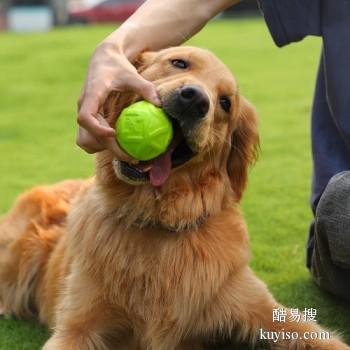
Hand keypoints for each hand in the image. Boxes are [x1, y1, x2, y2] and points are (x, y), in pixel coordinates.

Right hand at [76, 41, 160, 159]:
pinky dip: (101, 144)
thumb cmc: (118, 66)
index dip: (97, 130)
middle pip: (87, 136)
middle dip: (108, 148)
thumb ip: (146, 88)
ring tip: (124, 151)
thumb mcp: (132, 75)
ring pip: (84, 141)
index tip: (114, 134)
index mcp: (91, 95)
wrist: (103, 59)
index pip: (85, 117)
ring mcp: (84, 114)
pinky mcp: (89, 119)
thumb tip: (160, 105)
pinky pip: (90, 138)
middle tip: (131, 157)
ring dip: (102, 148)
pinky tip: (119, 143)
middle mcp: (84, 107)